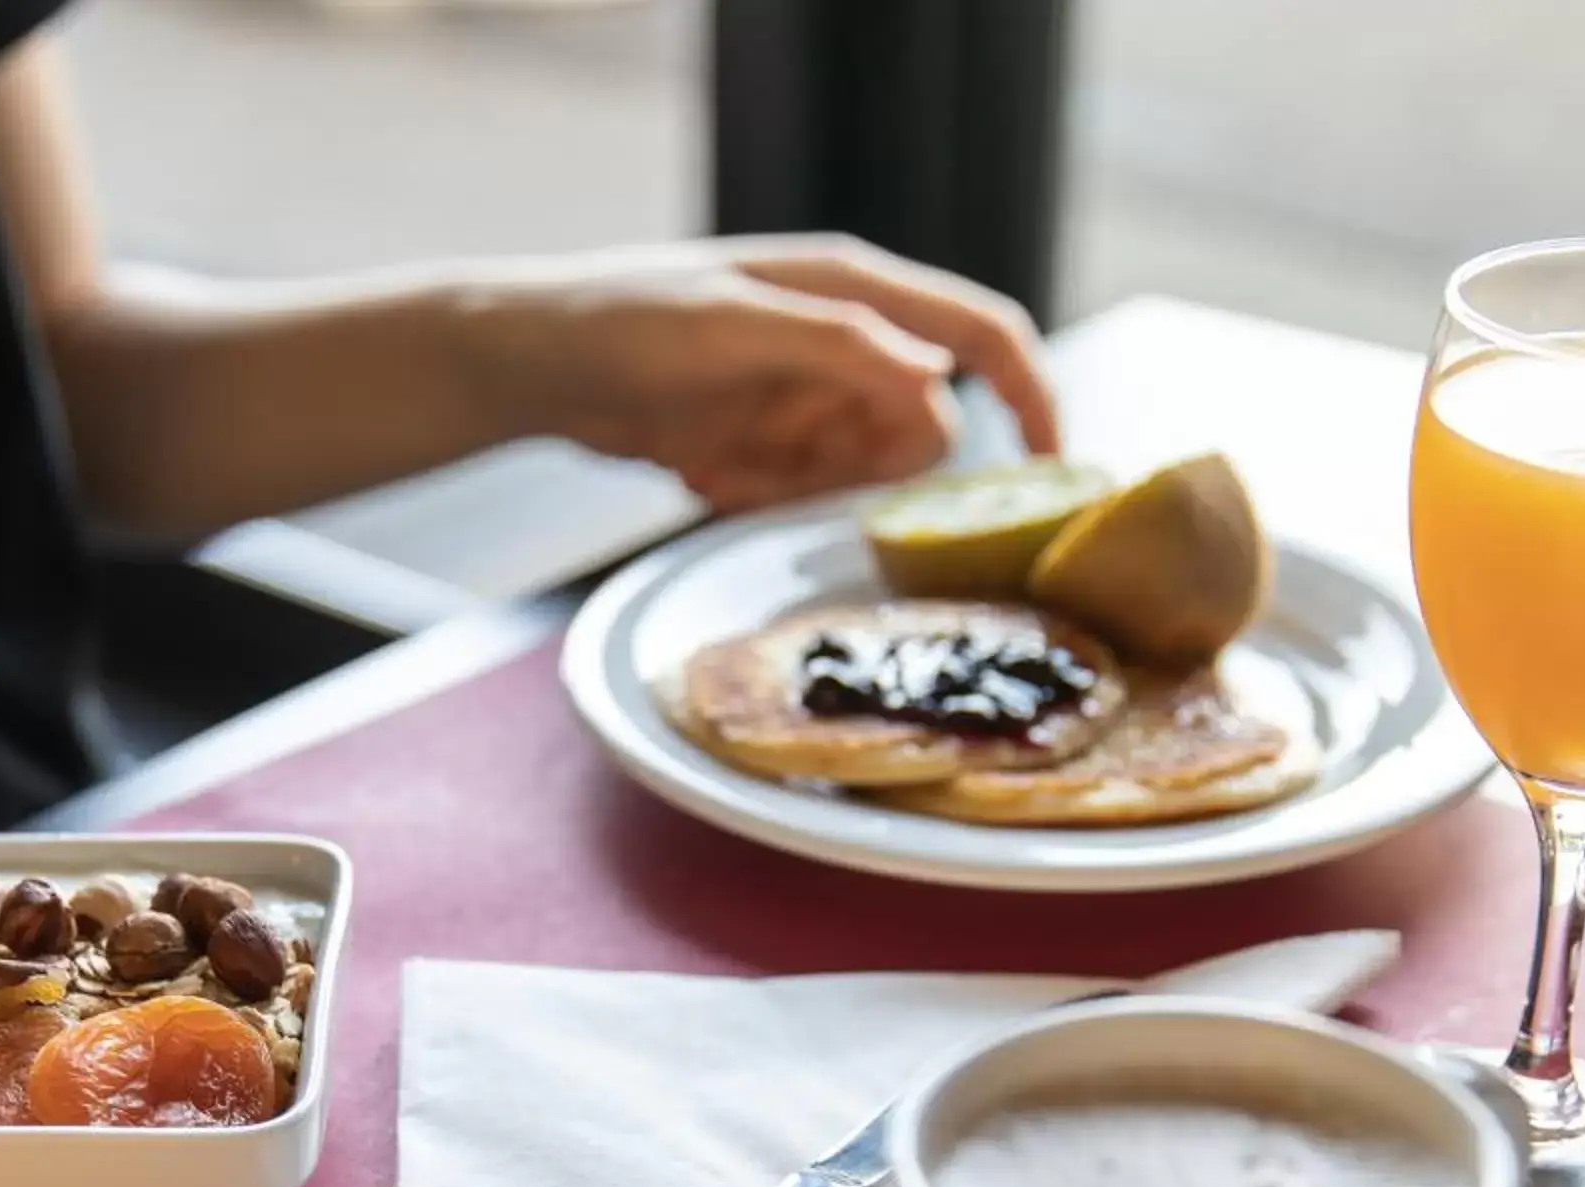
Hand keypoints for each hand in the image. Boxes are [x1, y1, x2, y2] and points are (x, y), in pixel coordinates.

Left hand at [472, 234, 1061, 512]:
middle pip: (920, 433)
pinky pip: (801, 497)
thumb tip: (944, 379)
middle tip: (772, 457)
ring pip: (860, 477)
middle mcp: (846, 345)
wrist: (529, 364)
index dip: (1034, 396)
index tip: (1055, 471)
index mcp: (855, 293)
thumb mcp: (729, 326)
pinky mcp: (770, 447)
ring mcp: (809, 399)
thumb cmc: (621, 321)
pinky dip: (752, 494)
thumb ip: (838, 347)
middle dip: (858, 467)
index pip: (984, 335)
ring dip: (795, 485)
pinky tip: (695, 462)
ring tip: (718, 453)